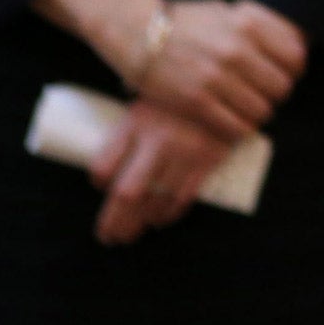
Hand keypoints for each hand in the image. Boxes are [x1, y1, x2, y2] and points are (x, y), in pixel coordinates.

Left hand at [89, 98, 231, 245]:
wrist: (224, 88)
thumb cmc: (177, 100)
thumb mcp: (146, 106)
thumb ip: (128, 134)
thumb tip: (106, 173)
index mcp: (136, 123)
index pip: (104, 165)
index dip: (99, 182)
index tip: (101, 186)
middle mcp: (158, 139)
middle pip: (126, 193)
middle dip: (114, 222)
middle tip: (109, 237)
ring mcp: (185, 151)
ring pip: (156, 201)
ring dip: (141, 222)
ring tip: (132, 232)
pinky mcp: (208, 159)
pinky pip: (183, 197)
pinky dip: (169, 214)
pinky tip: (160, 220)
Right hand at [135, 0, 307, 141]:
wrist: (134, 31)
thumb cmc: (181, 20)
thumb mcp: (223, 10)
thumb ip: (254, 24)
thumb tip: (288, 38)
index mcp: (247, 25)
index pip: (295, 57)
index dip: (293, 70)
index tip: (284, 74)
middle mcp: (236, 50)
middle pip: (282, 87)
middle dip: (275, 94)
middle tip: (263, 94)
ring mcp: (217, 77)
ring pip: (261, 110)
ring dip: (257, 113)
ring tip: (246, 109)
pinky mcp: (197, 101)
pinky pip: (235, 126)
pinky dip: (238, 128)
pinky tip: (231, 122)